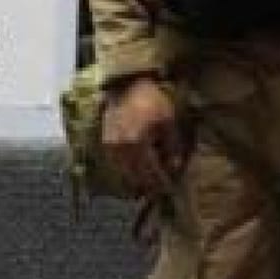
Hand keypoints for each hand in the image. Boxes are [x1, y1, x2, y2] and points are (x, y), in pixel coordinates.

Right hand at [101, 77, 184, 196]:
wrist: (128, 86)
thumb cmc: (153, 101)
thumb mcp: (169, 122)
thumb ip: (172, 147)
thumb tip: (175, 167)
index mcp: (137, 142)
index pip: (150, 170)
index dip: (160, 181)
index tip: (170, 189)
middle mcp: (120, 147)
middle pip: (135, 175)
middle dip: (148, 185)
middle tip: (160, 192)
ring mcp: (110, 145)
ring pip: (124, 172)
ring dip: (136, 181)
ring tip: (149, 187)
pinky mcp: (105, 142)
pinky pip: (116, 164)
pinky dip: (126, 171)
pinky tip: (136, 174)